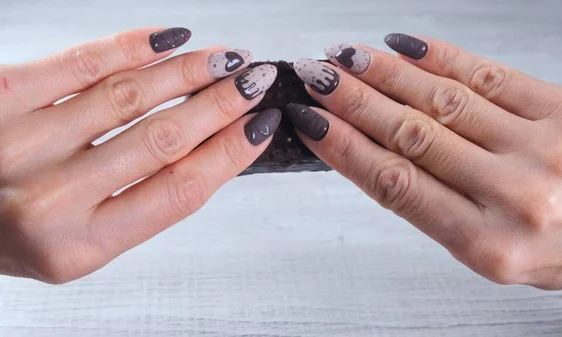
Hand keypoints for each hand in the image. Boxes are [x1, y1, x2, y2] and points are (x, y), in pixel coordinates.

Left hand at [0, 27, 280, 283]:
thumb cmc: (16, 227)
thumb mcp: (81, 239)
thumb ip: (141, 200)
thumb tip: (213, 144)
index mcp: (79, 246)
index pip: (179, 191)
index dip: (230, 152)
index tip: (261, 125)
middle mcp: (49, 201)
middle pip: (162, 141)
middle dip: (220, 105)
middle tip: (254, 81)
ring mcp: (21, 144)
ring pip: (129, 96)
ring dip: (188, 72)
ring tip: (223, 58)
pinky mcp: (0, 96)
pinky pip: (82, 62)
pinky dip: (133, 45)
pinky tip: (169, 39)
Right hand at [286, 34, 561, 294]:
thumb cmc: (558, 249)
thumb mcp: (487, 250)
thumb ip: (434, 204)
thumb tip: (372, 149)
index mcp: (486, 243)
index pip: (395, 184)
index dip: (345, 147)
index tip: (313, 123)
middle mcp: (515, 196)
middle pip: (411, 135)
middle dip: (354, 101)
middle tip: (318, 77)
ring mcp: (545, 148)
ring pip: (443, 101)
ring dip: (386, 74)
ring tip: (349, 59)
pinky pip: (491, 75)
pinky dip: (440, 57)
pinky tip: (405, 48)